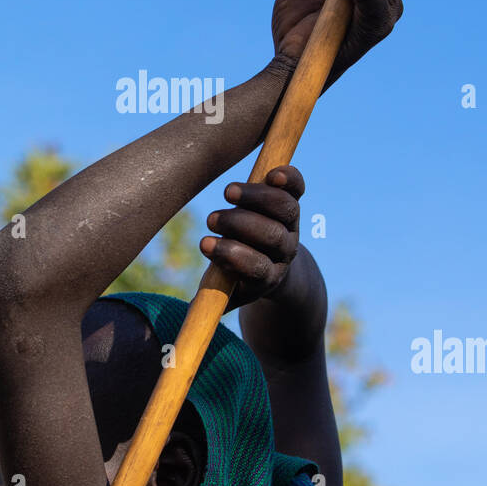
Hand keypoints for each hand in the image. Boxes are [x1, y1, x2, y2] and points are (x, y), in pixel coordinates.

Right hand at [199, 165, 304, 312]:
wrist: (270, 265)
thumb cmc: (236, 277)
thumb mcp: (225, 292)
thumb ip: (210, 299)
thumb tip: (189, 311)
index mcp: (268, 277)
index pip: (256, 268)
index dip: (232, 256)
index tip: (204, 245)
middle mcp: (284, 251)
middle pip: (271, 236)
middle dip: (240, 225)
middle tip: (211, 220)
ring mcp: (291, 225)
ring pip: (284, 209)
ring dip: (256, 198)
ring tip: (229, 193)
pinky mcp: (292, 202)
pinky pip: (296, 189)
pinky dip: (288, 179)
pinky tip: (272, 174)